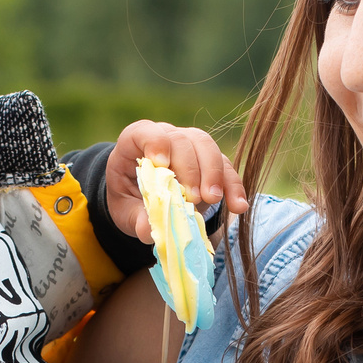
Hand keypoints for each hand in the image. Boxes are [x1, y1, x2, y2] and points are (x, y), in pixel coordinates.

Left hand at [106, 122, 250, 244]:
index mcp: (136, 143)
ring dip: (213, 173)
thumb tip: (148, 230)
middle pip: (182, 140)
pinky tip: (238, 205)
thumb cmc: (129, 199)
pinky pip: (225, 168)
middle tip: (193, 197)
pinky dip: (233, 186)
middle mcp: (166, 137)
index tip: (161, 163)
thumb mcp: (124, 211)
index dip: (155, 142)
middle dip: (190, 168)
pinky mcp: (210, 161)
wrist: (143, 199)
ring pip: (207, 147)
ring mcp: (190, 146)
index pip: (146, 132)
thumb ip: (135, 218)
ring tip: (213, 199)